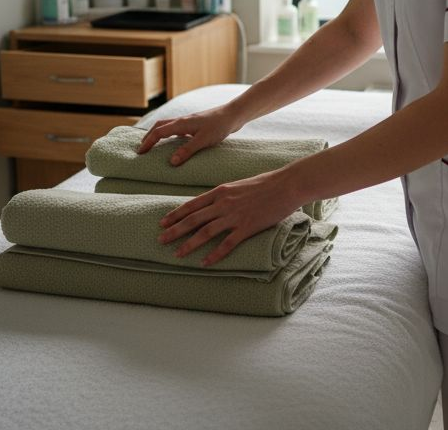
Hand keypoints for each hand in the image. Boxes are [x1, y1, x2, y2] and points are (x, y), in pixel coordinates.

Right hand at [136, 104, 244, 166]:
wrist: (234, 114)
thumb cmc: (220, 126)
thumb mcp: (203, 140)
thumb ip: (187, 150)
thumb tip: (171, 162)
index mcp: (181, 124)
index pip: (158, 132)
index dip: (147, 143)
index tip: (140, 153)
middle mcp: (182, 121)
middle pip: (159, 126)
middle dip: (149, 137)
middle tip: (142, 149)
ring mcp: (189, 122)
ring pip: (168, 126)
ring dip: (158, 135)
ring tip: (154, 146)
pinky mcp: (196, 124)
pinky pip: (177, 129)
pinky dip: (170, 135)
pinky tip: (175, 144)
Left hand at [156, 168, 302, 265]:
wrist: (287, 185)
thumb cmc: (266, 183)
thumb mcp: (238, 185)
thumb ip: (225, 195)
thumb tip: (213, 205)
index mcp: (220, 191)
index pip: (192, 205)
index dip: (175, 215)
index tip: (162, 223)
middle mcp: (224, 203)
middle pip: (193, 219)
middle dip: (175, 231)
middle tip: (161, 241)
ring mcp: (235, 216)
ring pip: (206, 232)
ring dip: (189, 244)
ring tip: (177, 254)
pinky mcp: (248, 227)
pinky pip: (227, 244)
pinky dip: (215, 255)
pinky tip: (205, 263)